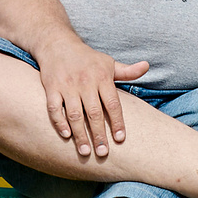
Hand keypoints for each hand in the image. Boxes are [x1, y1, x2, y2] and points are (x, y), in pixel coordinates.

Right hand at [34, 35, 149, 161]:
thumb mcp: (108, 63)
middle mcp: (85, 82)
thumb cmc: (87, 58)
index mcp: (102, 77)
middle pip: (94, 113)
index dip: (117, 122)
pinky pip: (54, 108)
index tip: (120, 139)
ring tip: (85, 152)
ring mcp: (67, 85)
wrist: (58, 44)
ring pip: (75, 114)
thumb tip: (146, 66)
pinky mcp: (51, 87)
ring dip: (80, 134)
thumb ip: (127, 71)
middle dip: (99, 134)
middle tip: (104, 153)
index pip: (112, 104)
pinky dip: (59, 122)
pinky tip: (66, 135)